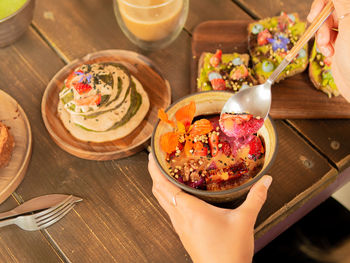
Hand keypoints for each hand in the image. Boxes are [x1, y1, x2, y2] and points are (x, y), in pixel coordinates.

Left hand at [148, 153, 271, 262]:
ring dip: (161, 187)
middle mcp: (180, 218)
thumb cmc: (230, 252)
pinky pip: (170, 211)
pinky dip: (168, 199)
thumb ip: (256, 198)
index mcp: (189, 210)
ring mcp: (180, 227)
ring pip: (163, 203)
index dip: (155, 170)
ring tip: (165, 174)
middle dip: (154, 175)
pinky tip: (178, 197)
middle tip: (156, 161)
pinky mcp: (184, 234)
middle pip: (159, 193)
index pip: (164, 186)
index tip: (151, 157)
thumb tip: (265, 180)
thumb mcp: (244, 220)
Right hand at [307, 0, 349, 100]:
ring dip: (321, 36)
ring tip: (327, 49)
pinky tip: (329, 53)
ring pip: (326, 24)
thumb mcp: (349, 24)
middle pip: (331, 9)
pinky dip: (323, 45)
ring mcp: (348, 31)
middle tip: (321, 35)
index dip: (324, 3)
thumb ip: (341, 2)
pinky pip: (326, 37)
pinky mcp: (342, 42)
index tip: (315, 13)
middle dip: (321, 23)